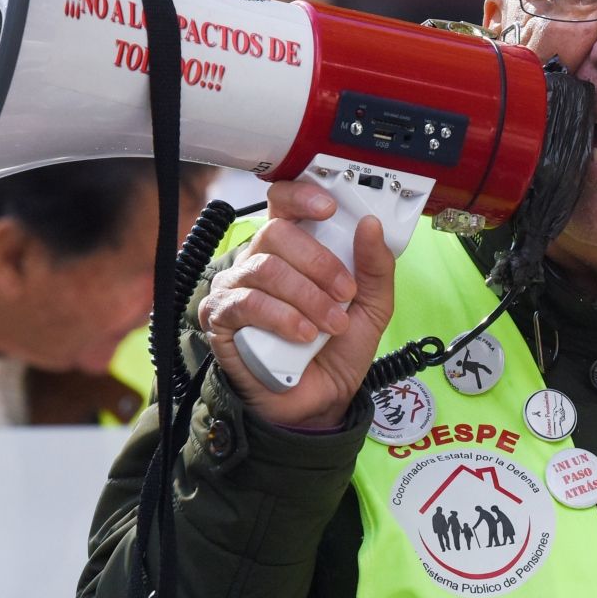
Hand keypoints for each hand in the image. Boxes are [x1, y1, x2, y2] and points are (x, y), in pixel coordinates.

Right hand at [198, 179, 396, 427]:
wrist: (320, 401)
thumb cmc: (337, 350)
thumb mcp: (372, 307)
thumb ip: (375, 268)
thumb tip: (370, 226)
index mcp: (292, 250)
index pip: (284, 203)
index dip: (302, 196)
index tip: (329, 208)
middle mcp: (258, 262)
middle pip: (277, 233)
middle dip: (319, 263)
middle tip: (345, 293)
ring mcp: (236, 289)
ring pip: (265, 269)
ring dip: (307, 297)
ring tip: (331, 325)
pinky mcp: (221, 319)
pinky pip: (247, 304)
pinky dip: (282, 317)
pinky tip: (303, 335)